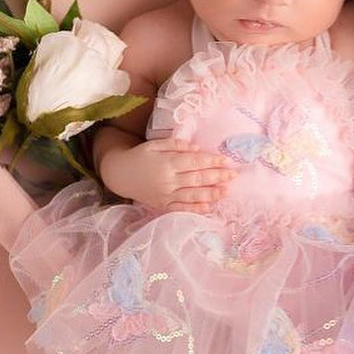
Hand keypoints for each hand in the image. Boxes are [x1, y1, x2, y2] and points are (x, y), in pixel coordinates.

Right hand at [101, 138, 236, 211]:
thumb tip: (197, 148)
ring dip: (212, 193)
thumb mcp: (155, 145)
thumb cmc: (139, 156)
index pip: (195, 162)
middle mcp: (168, 180)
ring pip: (193, 194)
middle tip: (234, 175)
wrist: (119, 175)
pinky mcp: (162, 205)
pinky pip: (181, 208)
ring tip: (227, 190)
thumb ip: (176, 145)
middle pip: (198, 178)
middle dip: (218, 176)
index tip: (227, 161)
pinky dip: (195, 208)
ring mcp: (166, 195)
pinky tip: (209, 207)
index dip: (212, 161)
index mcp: (167, 163)